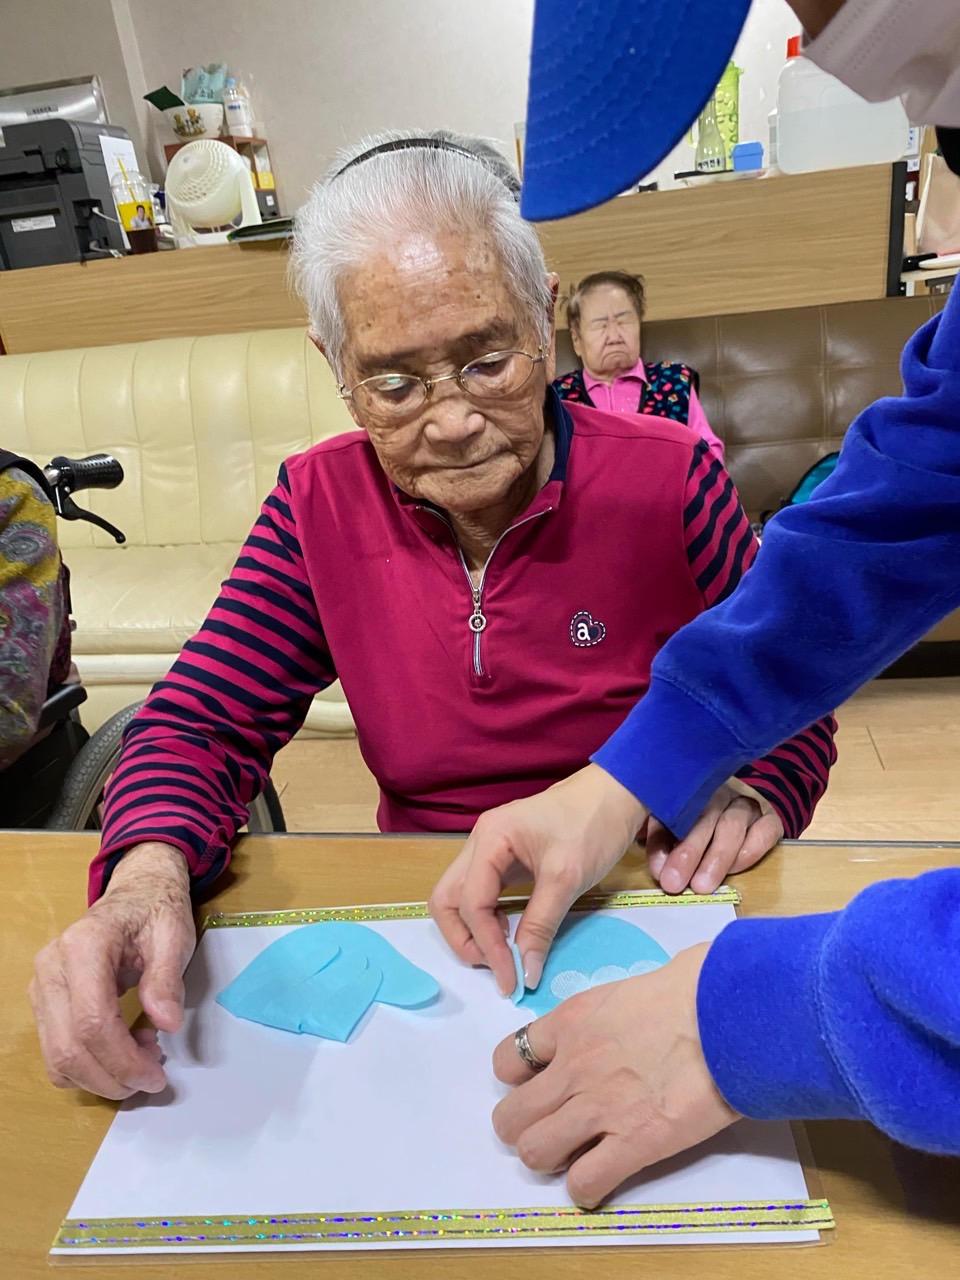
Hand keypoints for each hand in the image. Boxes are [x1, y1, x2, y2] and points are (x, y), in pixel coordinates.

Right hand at [30, 843, 195, 1099]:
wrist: (136, 893)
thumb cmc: (155, 912)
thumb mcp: (174, 935)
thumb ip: (167, 978)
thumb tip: (167, 1023)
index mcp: (84, 945)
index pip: (92, 1021)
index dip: (123, 1059)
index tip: (156, 1075)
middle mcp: (51, 967)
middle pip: (69, 1047)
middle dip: (113, 1076)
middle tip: (153, 1078)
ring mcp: (41, 986)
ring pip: (57, 1057)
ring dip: (102, 1075)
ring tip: (143, 1056)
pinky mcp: (44, 1002)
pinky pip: (56, 1053)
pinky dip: (88, 1067)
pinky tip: (122, 1049)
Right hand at [430, 764, 647, 997]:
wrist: (616, 792)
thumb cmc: (593, 825)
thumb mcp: (568, 877)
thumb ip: (541, 925)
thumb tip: (526, 973)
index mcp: (490, 839)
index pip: (472, 903)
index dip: (487, 947)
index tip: (511, 980)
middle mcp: (480, 842)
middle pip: (447, 899)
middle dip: (465, 939)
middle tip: (496, 967)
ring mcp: (489, 848)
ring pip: (459, 897)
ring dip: (472, 930)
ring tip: (502, 955)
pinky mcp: (504, 857)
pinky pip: (481, 892)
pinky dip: (487, 918)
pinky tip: (509, 933)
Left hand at [492, 944, 737, 1207]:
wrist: (729, 1012)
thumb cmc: (692, 987)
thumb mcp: (628, 989)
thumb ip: (605, 1013)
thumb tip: (622, 1019)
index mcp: (570, 1023)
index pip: (506, 1060)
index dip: (519, 1080)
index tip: (542, 1084)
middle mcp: (572, 1068)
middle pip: (510, 1117)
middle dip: (524, 1128)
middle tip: (552, 1128)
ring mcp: (600, 1108)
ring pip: (534, 1153)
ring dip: (550, 1160)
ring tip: (574, 1156)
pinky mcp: (635, 1144)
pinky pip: (584, 1184)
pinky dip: (587, 1188)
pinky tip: (602, 1177)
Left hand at [646, 784, 782, 895]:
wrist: (743, 807)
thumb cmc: (697, 821)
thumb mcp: (671, 826)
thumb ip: (661, 842)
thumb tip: (657, 868)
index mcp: (690, 790)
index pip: (673, 811)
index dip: (662, 841)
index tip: (658, 871)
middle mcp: (719, 792)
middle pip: (704, 818)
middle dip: (688, 853)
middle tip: (674, 883)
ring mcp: (746, 805)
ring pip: (732, 826)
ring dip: (716, 858)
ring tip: (702, 885)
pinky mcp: (771, 819)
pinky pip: (764, 831)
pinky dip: (750, 850)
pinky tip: (735, 869)